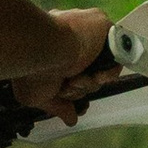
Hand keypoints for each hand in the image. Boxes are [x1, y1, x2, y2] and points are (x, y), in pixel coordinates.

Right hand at [11, 7, 111, 122]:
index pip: (70, 70)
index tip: (63, 93)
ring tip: (73, 78)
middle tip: (65, 84)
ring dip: (87, 82)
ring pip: (98, 69)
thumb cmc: (32, 68)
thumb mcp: (37, 96)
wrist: (43, 47)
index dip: (71, 87)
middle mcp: (70, 38)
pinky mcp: (104, 28)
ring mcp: (88, 33)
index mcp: (52, 47)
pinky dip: (107, 74)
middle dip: (77, 87)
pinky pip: (115, 59)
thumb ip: (57, 106)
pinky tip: (93, 75)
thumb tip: (70, 119)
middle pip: (85, 73)